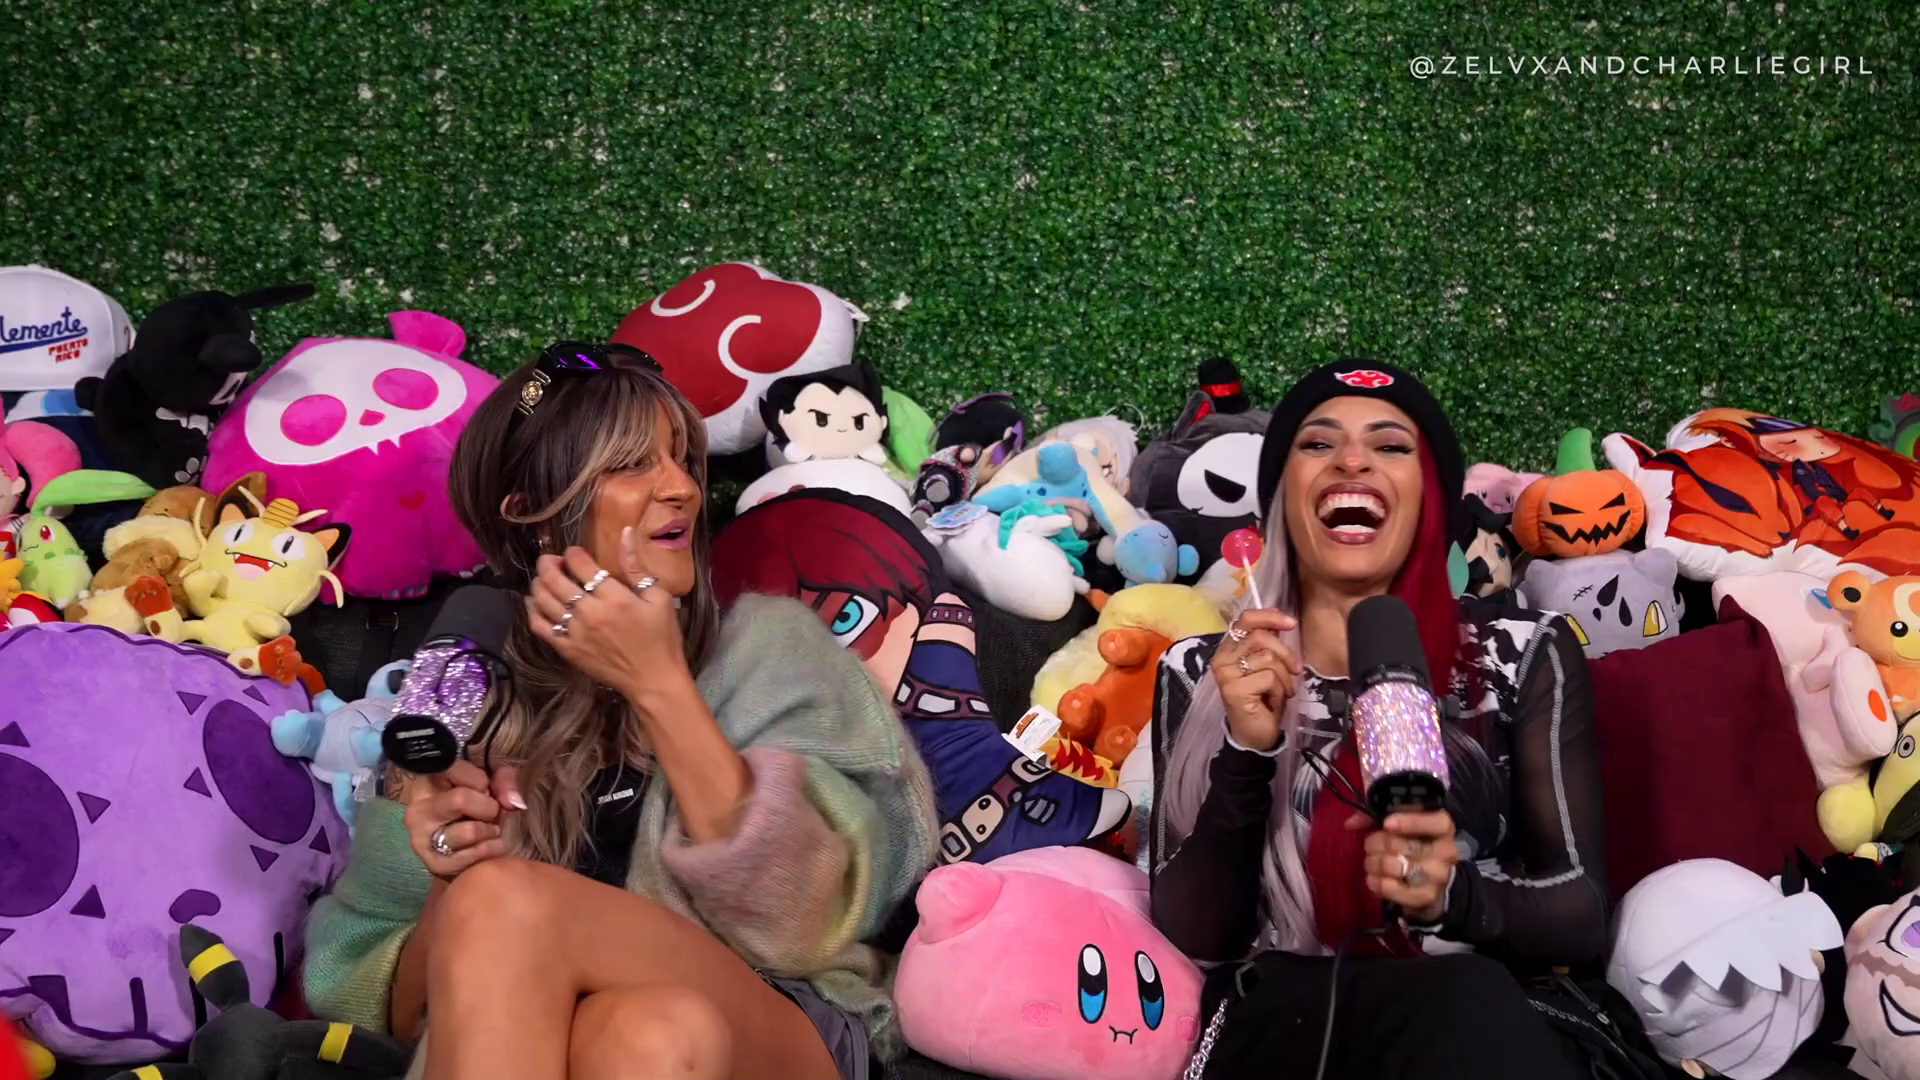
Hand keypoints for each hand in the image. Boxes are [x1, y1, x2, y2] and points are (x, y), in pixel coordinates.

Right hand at [402, 760, 522, 878]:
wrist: (467, 853)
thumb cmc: (478, 810)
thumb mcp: (492, 784)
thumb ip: (504, 780)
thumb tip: (512, 801)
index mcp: (428, 781)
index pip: (455, 769)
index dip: (480, 780)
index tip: (485, 789)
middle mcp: (418, 808)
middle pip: (460, 800)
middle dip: (487, 808)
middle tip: (490, 814)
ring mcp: (422, 838)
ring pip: (469, 831)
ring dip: (490, 831)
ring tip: (489, 831)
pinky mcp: (434, 863)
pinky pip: (473, 854)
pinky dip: (491, 850)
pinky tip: (489, 846)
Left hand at [527, 529, 688, 703]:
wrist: (653, 680)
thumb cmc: (661, 638)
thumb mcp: (658, 598)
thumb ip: (636, 566)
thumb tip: (626, 532)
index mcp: (613, 596)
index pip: (580, 564)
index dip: (573, 553)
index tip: (575, 552)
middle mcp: (588, 612)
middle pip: (555, 579)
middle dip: (548, 563)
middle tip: (551, 559)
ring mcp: (574, 632)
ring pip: (542, 600)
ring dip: (538, 583)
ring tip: (544, 578)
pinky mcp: (567, 649)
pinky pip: (540, 626)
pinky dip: (532, 611)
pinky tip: (535, 603)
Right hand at [1210, 608, 1301, 751]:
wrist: (1254, 735)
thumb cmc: (1262, 699)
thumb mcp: (1267, 666)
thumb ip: (1268, 643)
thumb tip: (1280, 616)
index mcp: (1228, 648)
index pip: (1245, 620)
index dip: (1269, 617)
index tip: (1291, 623)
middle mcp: (1222, 658)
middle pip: (1261, 638)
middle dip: (1286, 654)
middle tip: (1296, 670)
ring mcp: (1226, 674)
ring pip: (1268, 659)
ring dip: (1284, 678)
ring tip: (1280, 692)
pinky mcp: (1234, 689)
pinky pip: (1269, 678)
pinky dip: (1279, 691)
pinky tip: (1272, 702)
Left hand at [1347, 809, 1460, 923]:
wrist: (1424, 883)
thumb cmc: (1409, 845)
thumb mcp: (1396, 824)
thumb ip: (1374, 817)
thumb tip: (1351, 823)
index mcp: (1443, 828)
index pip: (1438, 822)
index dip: (1411, 821)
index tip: (1386, 824)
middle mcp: (1447, 851)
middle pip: (1403, 844)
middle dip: (1376, 843)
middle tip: (1369, 846)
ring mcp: (1439, 876)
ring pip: (1394, 866)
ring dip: (1374, 863)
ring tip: (1371, 862)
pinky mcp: (1426, 896)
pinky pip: (1393, 888)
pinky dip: (1377, 883)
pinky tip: (1373, 879)